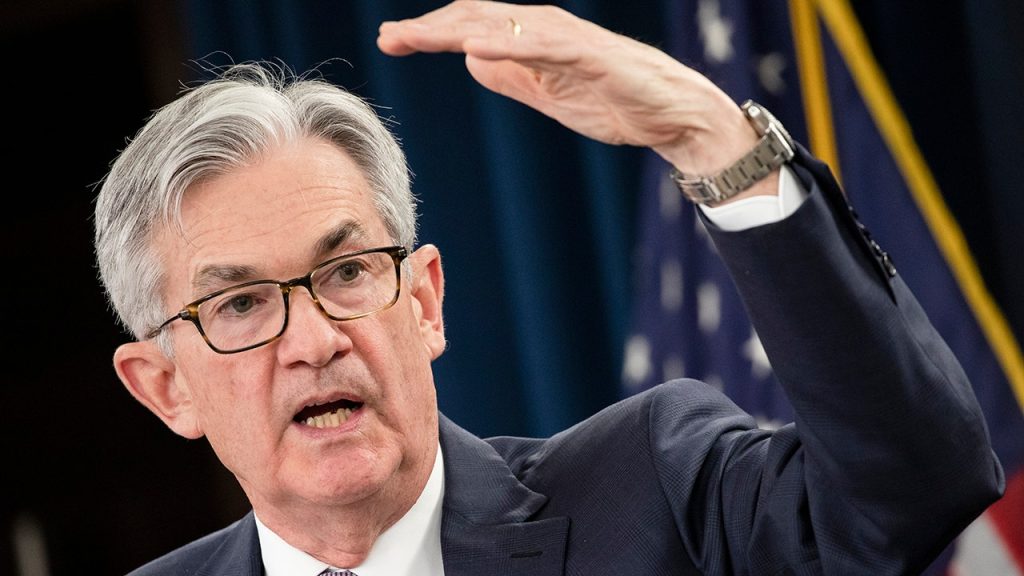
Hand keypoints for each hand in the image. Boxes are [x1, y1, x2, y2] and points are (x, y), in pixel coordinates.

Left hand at [377, 0, 765, 185]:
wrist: (674, 116)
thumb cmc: (615, 102)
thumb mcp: (549, 93)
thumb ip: (512, 76)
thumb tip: (471, 60)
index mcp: (533, 38)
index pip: (472, 26)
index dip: (431, 32)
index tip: (393, 42)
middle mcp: (545, 28)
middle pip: (476, 18)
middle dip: (429, 27)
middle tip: (388, 39)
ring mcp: (567, 38)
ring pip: (501, 25)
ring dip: (454, 30)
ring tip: (414, 37)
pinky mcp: (590, 56)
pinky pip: (542, 47)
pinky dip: (506, 45)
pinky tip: (472, 49)